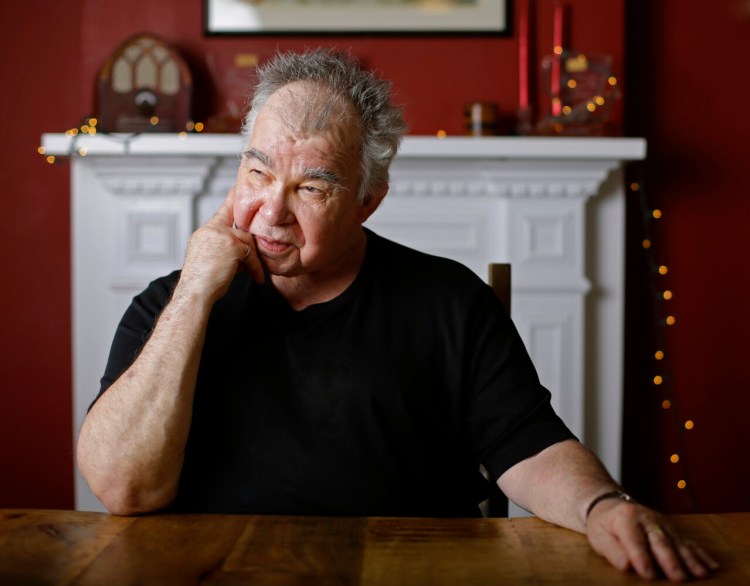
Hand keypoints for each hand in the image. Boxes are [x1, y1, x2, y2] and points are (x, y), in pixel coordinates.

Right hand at [178, 188, 264, 303]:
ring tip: (255, 276)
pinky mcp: (232, 245)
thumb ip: (225, 249)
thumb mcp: (211, 260)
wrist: (195, 293)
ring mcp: (221, 235)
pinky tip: (256, 278)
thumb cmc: (202, 283)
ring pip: (248, 243)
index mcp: (205, 233)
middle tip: (257, 267)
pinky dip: (256, 268)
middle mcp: (211, 230)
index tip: (238, 188)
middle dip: (250, 250)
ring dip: (253, 262)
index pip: (222, 212)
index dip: (232, 200)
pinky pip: (252, 255)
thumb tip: (245, 251)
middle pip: (242, 232)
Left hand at [586, 499, 719, 580]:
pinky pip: (688, 542)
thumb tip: (628, 566)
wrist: (611, 505)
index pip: (634, 541)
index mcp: (625, 519)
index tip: (649, 575)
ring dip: (690, 559)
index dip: (642, 558)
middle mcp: (647, 519)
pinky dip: (700, 554)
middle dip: (671, 560)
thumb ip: (612, 551)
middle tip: (679, 578)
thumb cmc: (604, 525)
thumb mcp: (598, 536)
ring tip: (700, 574)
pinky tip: (711, 566)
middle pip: (660, 541)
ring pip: (678, 542)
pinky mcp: (672, 530)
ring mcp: (662, 523)